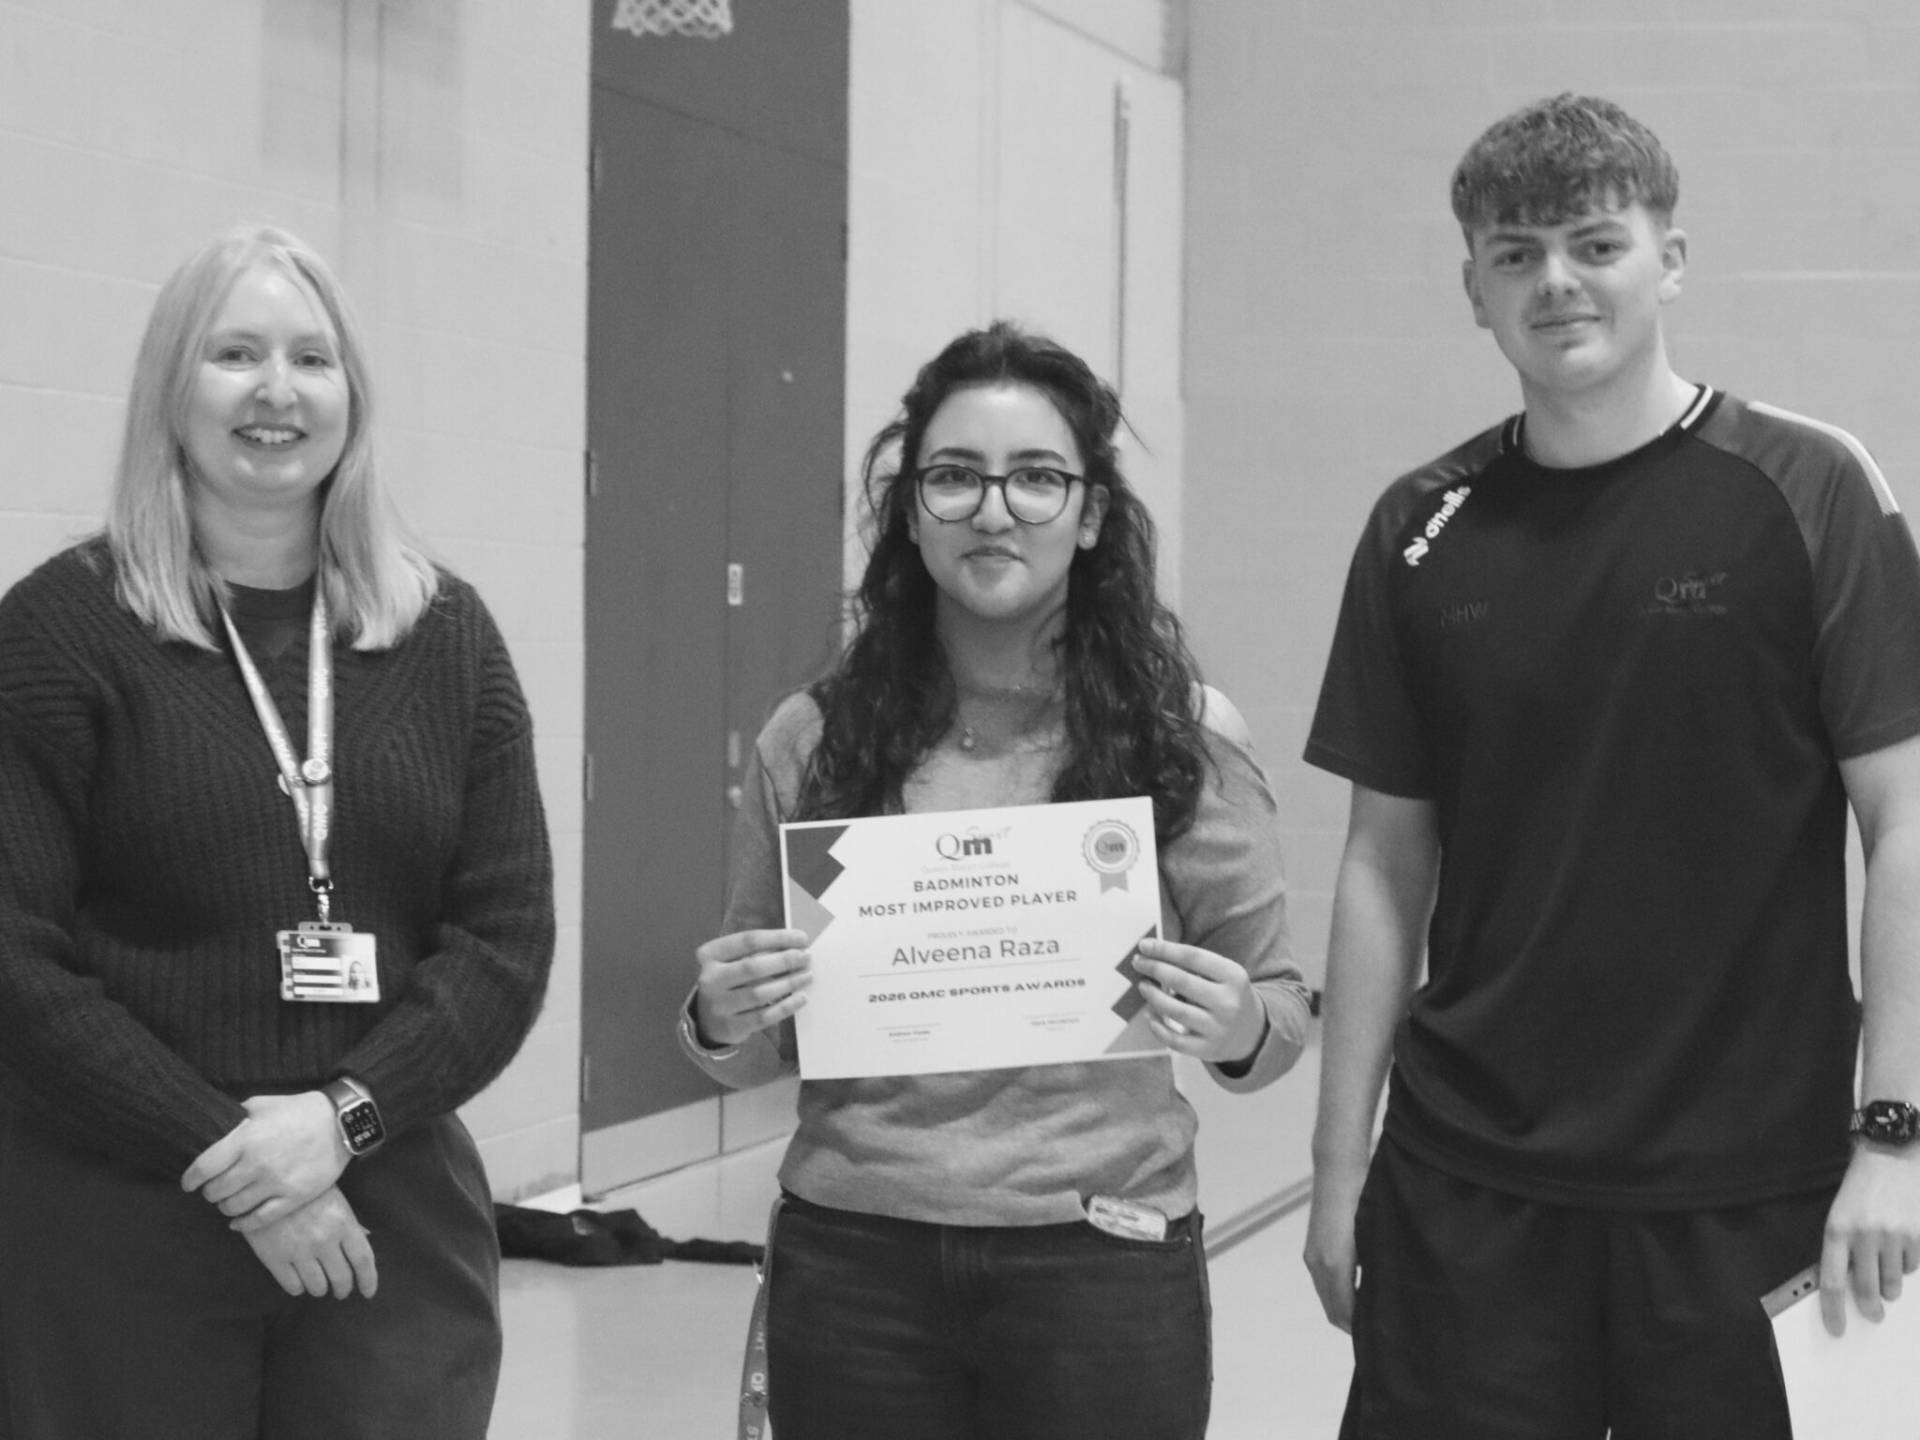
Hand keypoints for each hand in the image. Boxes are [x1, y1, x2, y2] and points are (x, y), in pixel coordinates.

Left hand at [181, 1091, 346, 1230]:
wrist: (340, 1122)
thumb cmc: (298, 1110)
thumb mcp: (261, 1104)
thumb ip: (235, 1119)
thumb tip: (214, 1131)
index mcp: (244, 1139)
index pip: (203, 1168)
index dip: (190, 1179)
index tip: (189, 1183)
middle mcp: (256, 1164)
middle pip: (216, 1191)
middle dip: (210, 1192)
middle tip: (215, 1189)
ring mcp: (275, 1183)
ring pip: (235, 1208)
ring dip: (226, 1207)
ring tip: (229, 1201)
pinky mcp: (293, 1197)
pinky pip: (260, 1220)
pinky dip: (244, 1224)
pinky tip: (239, 1222)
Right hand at [242, 1186, 377, 1298]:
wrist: (265, 1183)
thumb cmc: (306, 1190)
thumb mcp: (335, 1200)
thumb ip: (350, 1223)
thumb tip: (366, 1239)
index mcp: (344, 1224)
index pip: (363, 1260)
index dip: (369, 1280)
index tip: (368, 1293)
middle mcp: (325, 1241)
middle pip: (341, 1278)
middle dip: (343, 1289)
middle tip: (341, 1291)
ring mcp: (299, 1251)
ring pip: (317, 1287)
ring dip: (321, 1289)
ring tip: (319, 1285)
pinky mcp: (275, 1258)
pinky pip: (293, 1287)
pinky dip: (299, 1288)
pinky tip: (299, 1280)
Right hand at [694, 929, 811, 1047]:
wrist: (707, 1019)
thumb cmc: (729, 981)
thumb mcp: (733, 960)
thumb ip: (758, 951)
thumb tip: (796, 945)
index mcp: (710, 955)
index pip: (747, 941)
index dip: (778, 938)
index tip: (801, 938)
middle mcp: (710, 979)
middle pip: (752, 967)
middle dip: (784, 960)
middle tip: (806, 957)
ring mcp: (718, 1005)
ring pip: (759, 993)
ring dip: (788, 983)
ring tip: (807, 976)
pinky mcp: (731, 1027)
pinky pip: (764, 1016)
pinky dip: (786, 1006)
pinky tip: (801, 998)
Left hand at [1131, 938, 1266, 1064]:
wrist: (1252, 1033)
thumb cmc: (1228, 995)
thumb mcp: (1224, 975)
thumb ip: (1195, 965)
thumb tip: (1153, 954)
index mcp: (1234, 977)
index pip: (1193, 957)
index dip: (1165, 950)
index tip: (1144, 945)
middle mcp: (1228, 1003)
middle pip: (1181, 981)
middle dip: (1154, 969)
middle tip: (1138, 963)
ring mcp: (1218, 1028)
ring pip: (1175, 1010)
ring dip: (1152, 996)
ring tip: (1143, 986)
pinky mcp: (1208, 1049)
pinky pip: (1174, 1040)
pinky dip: (1157, 1026)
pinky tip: (1149, 1014)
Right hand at [1303, 1161, 1367, 1332]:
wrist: (1339, 1169)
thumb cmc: (1362, 1199)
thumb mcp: (1373, 1237)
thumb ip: (1375, 1271)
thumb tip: (1383, 1300)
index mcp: (1334, 1265)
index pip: (1345, 1314)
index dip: (1361, 1331)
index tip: (1381, 1340)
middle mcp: (1317, 1264)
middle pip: (1333, 1311)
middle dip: (1353, 1326)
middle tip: (1380, 1334)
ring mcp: (1312, 1256)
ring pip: (1327, 1298)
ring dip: (1345, 1310)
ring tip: (1373, 1314)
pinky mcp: (1312, 1248)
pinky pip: (1324, 1283)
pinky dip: (1338, 1295)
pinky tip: (1361, 1291)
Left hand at [1818, 1145, 1919, 1334]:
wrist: (1889, 1159)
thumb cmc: (1859, 1192)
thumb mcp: (1840, 1217)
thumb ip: (1842, 1250)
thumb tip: (1846, 1288)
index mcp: (1837, 1231)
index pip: (1831, 1281)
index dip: (1834, 1310)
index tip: (1836, 1330)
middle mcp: (1864, 1235)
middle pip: (1866, 1289)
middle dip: (1870, 1307)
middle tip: (1873, 1314)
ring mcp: (1893, 1237)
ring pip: (1892, 1283)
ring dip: (1890, 1286)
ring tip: (1886, 1270)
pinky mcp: (1916, 1235)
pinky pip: (1912, 1267)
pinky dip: (1907, 1265)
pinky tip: (1902, 1247)